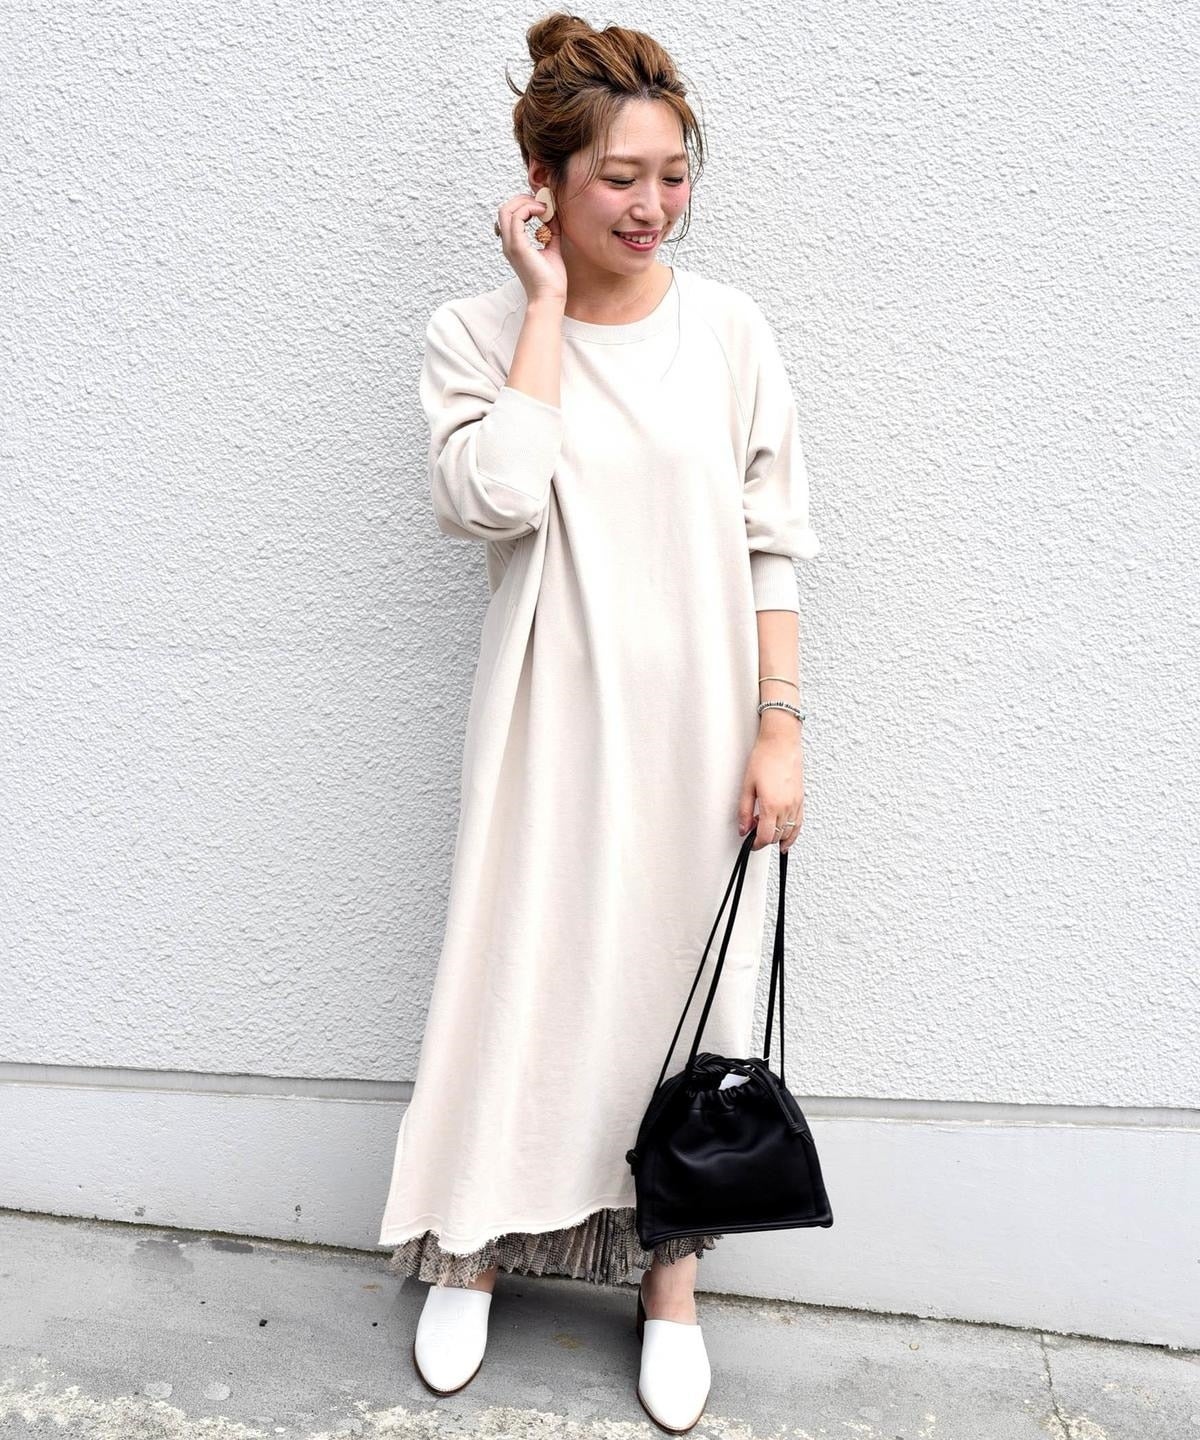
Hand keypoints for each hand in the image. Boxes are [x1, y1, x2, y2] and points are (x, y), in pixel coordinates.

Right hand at [495, 191, 566, 306]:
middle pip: (504, 209)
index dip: (524, 204)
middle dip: (522, 199)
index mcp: (514, 244)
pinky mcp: (518, 246)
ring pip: (506, 209)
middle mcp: (508, 243)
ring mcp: (511, 245)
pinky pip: (517, 217)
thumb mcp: (552, 248)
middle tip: (542, 203)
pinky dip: (530, 209)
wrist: (550, 297)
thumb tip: (553, 216)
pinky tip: (544, 213)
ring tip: (543, 207)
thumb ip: (550, 231)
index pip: (509, 215)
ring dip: (525, 202)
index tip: (543, 207)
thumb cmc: (551, 280)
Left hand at [736, 728, 804, 851]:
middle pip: (777, 836)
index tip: (750, 843)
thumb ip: (745, 811)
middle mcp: (787, 807)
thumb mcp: (747, 786)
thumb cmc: (765, 758)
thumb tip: (743, 829)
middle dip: (765, 838)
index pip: (765, 837)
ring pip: (790, 832)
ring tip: (768, 832)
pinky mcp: (801, 799)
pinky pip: (799, 823)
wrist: (781, 743)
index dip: (756, 844)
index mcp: (772, 805)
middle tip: (753, 829)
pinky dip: (793, 832)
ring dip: (778, 836)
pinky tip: (787, 836)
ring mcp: (796, 803)